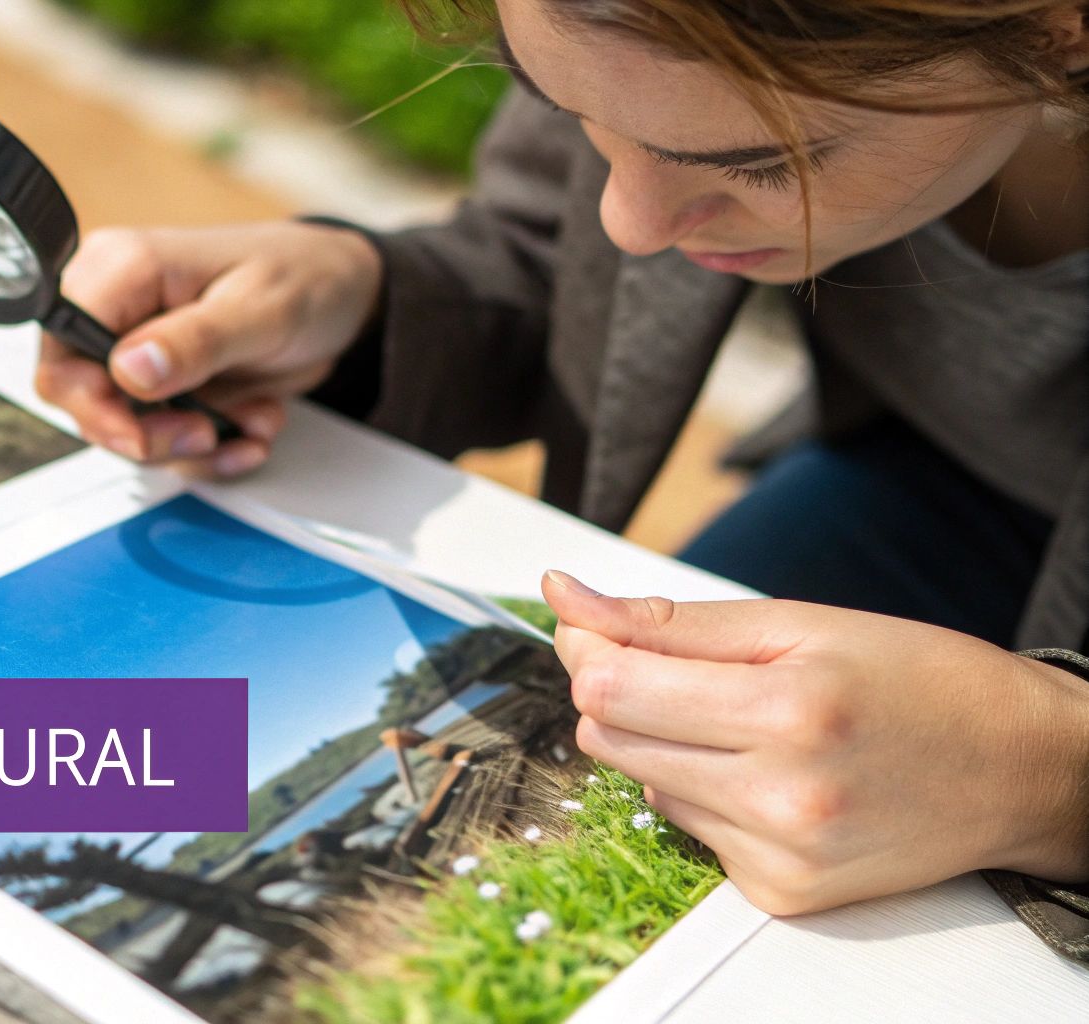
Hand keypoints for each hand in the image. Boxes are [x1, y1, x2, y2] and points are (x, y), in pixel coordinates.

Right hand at [35, 221, 382, 476]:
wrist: (345, 296)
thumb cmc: (305, 276)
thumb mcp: (260, 309)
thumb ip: (194, 341)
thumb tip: (128, 369)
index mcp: (121, 270)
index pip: (62, 351)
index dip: (93, 404)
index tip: (142, 434)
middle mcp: (117, 311)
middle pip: (83, 400)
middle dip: (148, 435)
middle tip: (204, 434)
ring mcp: (139, 352)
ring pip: (124, 430)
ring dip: (192, 446)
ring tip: (251, 423)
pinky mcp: (164, 386)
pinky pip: (163, 440)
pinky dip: (211, 451)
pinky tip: (252, 429)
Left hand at [542, 570, 1088, 915]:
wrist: (1020, 769)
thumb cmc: (918, 681)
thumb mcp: (799, 624)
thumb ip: (669, 621)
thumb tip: (564, 599)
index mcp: (788, 709)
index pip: (610, 689)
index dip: (589, 652)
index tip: (599, 631)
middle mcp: (782, 794)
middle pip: (610, 739)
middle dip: (622, 696)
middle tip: (687, 674)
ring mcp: (781, 855)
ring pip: (641, 784)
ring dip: (666, 747)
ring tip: (749, 727)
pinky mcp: (782, 894)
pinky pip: (688, 830)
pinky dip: (705, 796)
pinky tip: (769, 777)